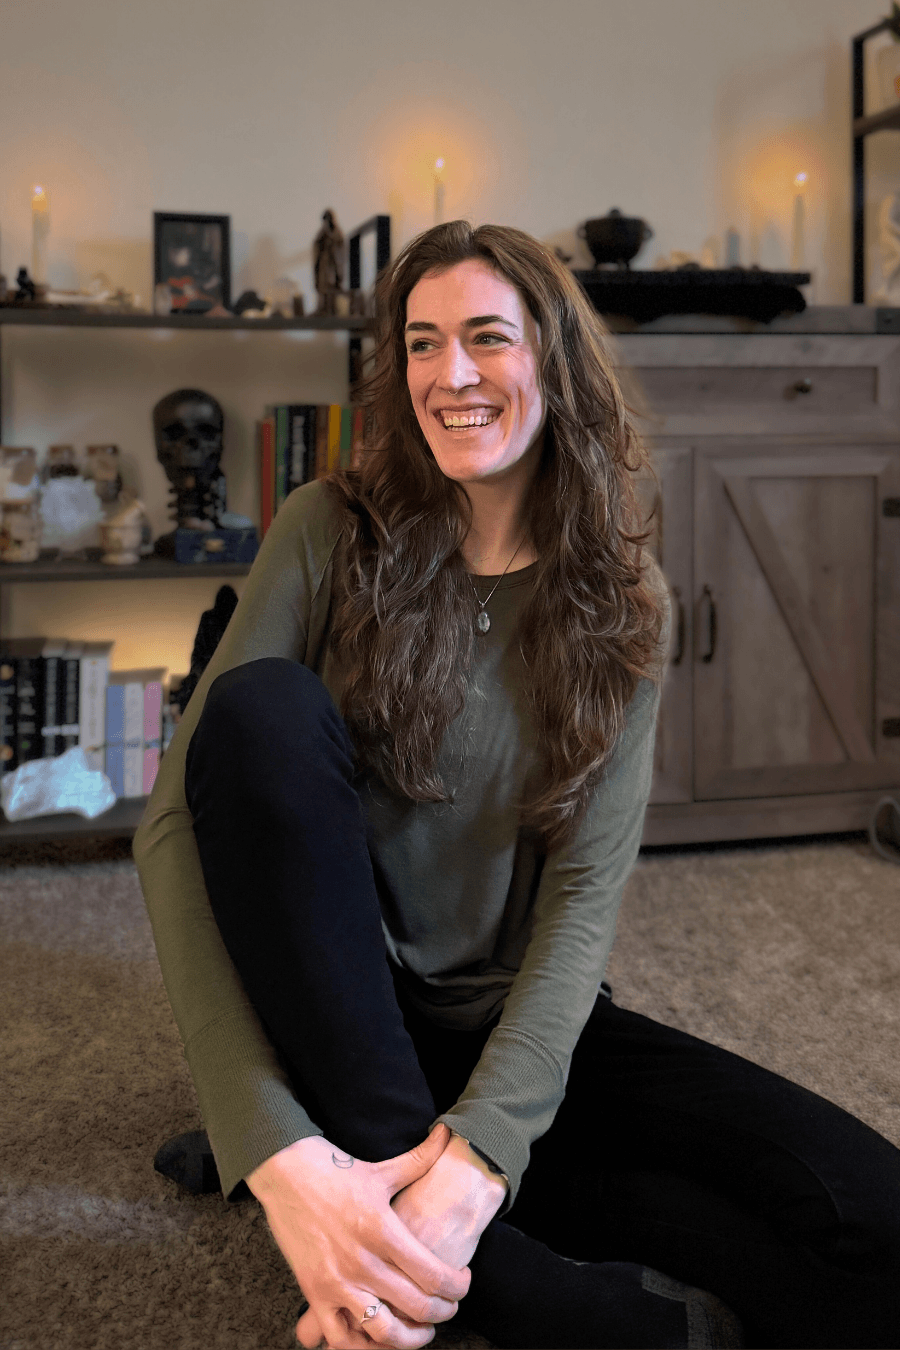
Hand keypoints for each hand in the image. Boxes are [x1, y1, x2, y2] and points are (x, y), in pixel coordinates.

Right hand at [245, 1122, 470, 1349]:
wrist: (284, 1172)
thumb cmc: (335, 1169)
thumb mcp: (382, 1168)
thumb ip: (420, 1158)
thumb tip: (446, 1133)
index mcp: (383, 1230)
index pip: (433, 1275)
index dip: (457, 1287)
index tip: (463, 1283)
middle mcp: (362, 1261)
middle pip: (417, 1307)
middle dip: (442, 1313)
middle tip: (449, 1307)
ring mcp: (336, 1281)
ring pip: (383, 1332)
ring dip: (409, 1340)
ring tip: (420, 1332)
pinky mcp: (313, 1293)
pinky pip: (340, 1338)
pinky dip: (363, 1347)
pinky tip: (378, 1338)